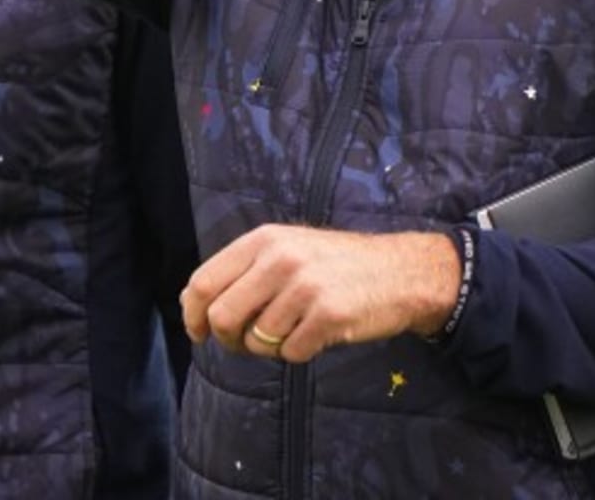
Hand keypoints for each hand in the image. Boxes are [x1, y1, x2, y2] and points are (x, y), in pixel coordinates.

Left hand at [181, 225, 459, 362]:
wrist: (401, 272)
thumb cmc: (337, 264)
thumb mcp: (287, 248)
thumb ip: (245, 269)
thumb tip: (194, 303)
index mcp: (263, 240)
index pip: (203, 281)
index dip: (193, 313)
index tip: (198, 332)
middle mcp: (280, 259)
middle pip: (222, 316)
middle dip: (229, 339)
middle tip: (247, 342)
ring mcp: (305, 287)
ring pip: (257, 340)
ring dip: (270, 347)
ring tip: (294, 329)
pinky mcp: (328, 316)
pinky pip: (290, 354)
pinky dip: (299, 352)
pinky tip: (316, 334)